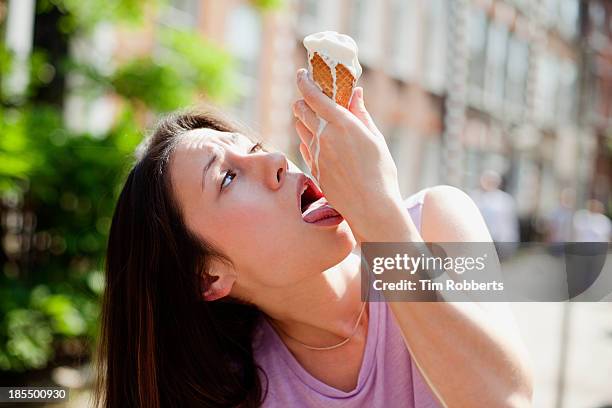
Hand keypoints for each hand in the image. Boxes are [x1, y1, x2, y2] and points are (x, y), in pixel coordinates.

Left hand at [293, 68, 404, 240]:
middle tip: (312, 97)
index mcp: (341, 123)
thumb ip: (360, 113)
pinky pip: (304, 146)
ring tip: (317, 119)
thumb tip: (355, 92)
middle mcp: (324, 136)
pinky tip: (319, 140)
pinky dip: (308, 139)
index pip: (313, 95)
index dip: (304, 81)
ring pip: (300, 127)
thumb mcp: (375, 138)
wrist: (370, 207)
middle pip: (300, 109)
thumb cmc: (380, 172)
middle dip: (303, 100)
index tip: (302, 74)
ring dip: (304, 119)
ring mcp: (316, 153)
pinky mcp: (314, 168)